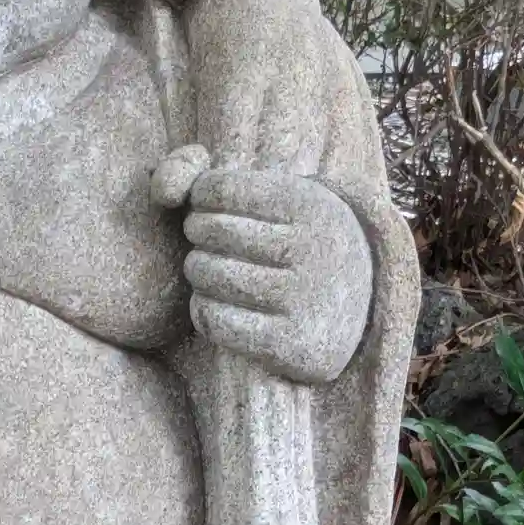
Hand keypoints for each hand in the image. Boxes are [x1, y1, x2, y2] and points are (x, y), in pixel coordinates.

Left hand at [180, 167, 371, 384]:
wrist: (359, 310)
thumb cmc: (298, 240)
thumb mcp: (283, 198)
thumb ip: (215, 181)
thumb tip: (164, 189)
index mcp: (312, 205)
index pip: (223, 188)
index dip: (200, 197)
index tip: (207, 207)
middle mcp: (313, 249)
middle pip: (214, 232)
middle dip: (196, 234)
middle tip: (204, 241)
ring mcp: (304, 299)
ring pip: (211, 276)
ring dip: (197, 272)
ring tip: (207, 270)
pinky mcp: (290, 343)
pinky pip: (216, 320)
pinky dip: (203, 310)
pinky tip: (214, 302)